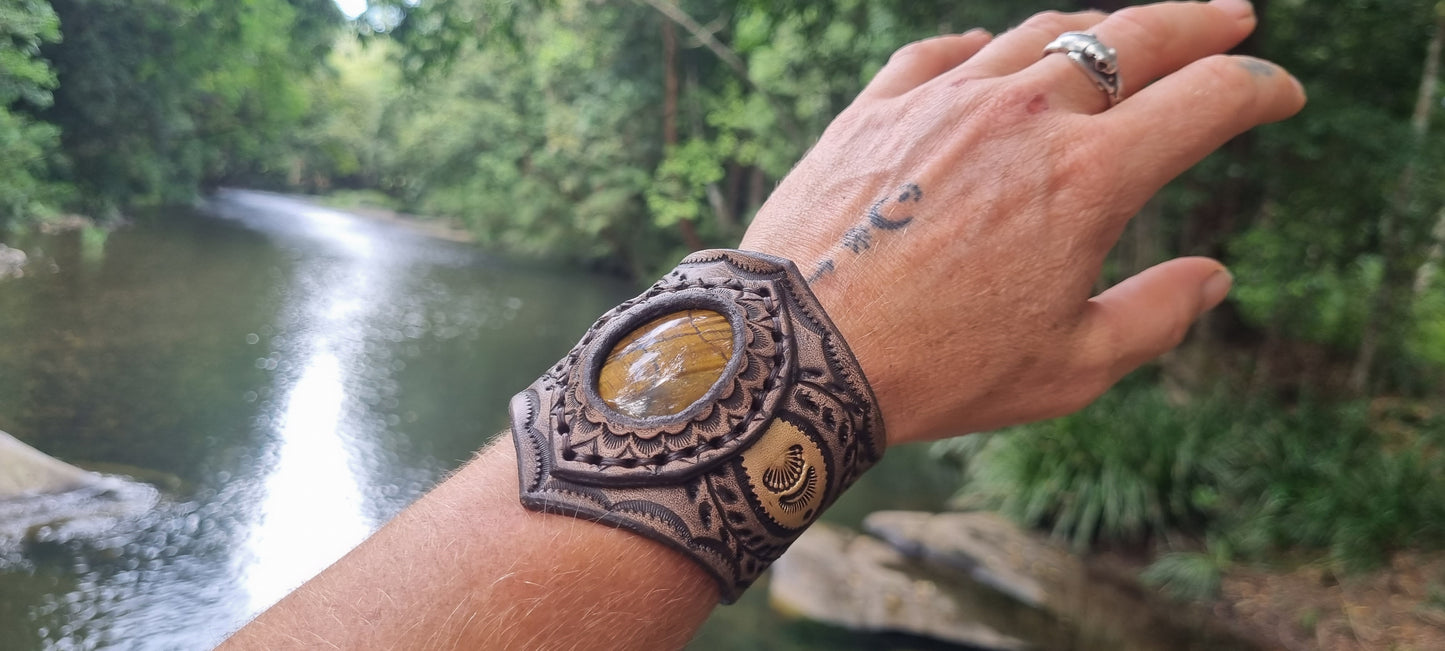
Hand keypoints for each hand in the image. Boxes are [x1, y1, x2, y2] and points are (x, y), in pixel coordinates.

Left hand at [739, 0, 1303, 444]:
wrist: (797, 353)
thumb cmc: (938, 371)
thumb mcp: (1071, 368)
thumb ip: (1157, 316)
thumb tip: (1214, 279)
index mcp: (1088, 176)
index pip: (1205, 101)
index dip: (1258, 89)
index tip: (1278, 93)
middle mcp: (1022, 115)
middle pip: (1133, 38)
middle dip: (1197, 24)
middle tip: (1231, 20)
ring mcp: (943, 100)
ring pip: (1038, 34)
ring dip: (1094, 28)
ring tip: (1120, 34)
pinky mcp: (875, 108)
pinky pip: (940, 52)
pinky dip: (980, 49)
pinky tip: (990, 55)